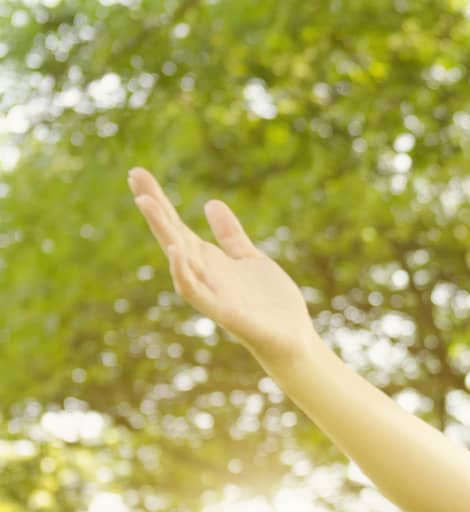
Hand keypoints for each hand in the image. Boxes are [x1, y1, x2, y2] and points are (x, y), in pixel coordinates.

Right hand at [128, 167, 317, 366]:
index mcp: (209, 260)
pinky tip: (177, 251)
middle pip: (172, 235)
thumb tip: (210, 203)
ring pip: (179, 259)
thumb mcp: (250, 258)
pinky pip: (196, 293)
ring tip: (147, 202)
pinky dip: (184, 273)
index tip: (137, 173)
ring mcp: (211, 292)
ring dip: (163, 232)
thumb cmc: (270, 302)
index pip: (178, 225)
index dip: (159, 200)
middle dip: (155, 207)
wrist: (293, 338)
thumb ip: (230, 235)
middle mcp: (204, 273)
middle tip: (135, 176)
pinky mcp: (224, 312)